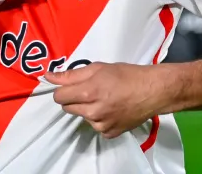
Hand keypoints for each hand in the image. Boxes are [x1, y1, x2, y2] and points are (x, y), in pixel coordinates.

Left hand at [47, 62, 166, 138]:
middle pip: (67, 108)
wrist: (152, 91)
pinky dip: (100, 119)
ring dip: (87, 109)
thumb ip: (71, 74)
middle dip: (74, 99)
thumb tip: (49, 76)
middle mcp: (93, 112)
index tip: (70, 86)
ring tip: (105, 99)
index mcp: (88, 92)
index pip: (58, 97)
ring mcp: (101, 125)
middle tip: (90, 90)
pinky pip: (96, 126)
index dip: (62, 90)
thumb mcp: (98, 68)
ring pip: (82, 117)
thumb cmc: (126, 75)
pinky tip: (112, 109)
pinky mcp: (109, 133)